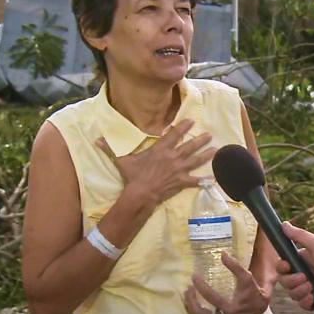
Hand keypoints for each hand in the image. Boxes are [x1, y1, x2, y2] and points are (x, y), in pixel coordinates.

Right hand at [96, 119, 214, 205]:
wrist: (140, 193)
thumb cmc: (133, 176)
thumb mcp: (122, 160)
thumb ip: (112, 149)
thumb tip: (97, 140)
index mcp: (161, 149)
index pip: (174, 135)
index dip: (183, 127)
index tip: (192, 120)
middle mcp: (173, 157)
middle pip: (189, 146)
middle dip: (200, 140)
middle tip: (210, 134)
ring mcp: (179, 169)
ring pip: (196, 160)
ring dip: (206, 155)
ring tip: (216, 149)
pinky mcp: (182, 182)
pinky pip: (196, 181)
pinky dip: (205, 180)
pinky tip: (215, 178)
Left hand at [183, 252, 270, 313]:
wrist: (259, 307)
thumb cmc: (252, 291)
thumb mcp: (246, 277)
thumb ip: (235, 266)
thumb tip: (222, 254)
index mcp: (231, 309)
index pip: (211, 298)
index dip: (201, 286)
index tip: (194, 276)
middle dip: (191, 301)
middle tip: (188, 289)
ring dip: (192, 307)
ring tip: (188, 295)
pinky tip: (194, 304)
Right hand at [275, 222, 313, 310]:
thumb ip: (298, 235)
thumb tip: (283, 224)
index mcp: (303, 260)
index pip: (283, 266)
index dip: (282, 267)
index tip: (287, 266)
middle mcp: (305, 274)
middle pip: (285, 281)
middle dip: (291, 281)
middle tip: (304, 277)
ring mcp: (310, 288)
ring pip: (292, 294)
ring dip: (299, 291)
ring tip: (312, 287)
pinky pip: (302, 304)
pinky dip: (305, 301)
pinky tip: (313, 297)